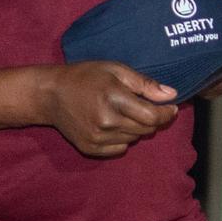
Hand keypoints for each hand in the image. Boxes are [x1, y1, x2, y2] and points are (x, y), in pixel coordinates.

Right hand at [41, 61, 179, 157]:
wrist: (50, 95)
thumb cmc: (85, 77)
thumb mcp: (116, 70)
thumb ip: (145, 84)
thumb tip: (171, 95)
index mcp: (114, 99)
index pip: (152, 117)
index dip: (166, 113)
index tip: (171, 108)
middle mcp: (106, 122)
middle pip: (146, 130)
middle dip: (153, 120)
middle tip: (147, 107)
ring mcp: (96, 137)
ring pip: (133, 139)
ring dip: (136, 128)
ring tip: (124, 113)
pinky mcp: (89, 148)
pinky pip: (119, 150)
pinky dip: (122, 139)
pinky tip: (113, 124)